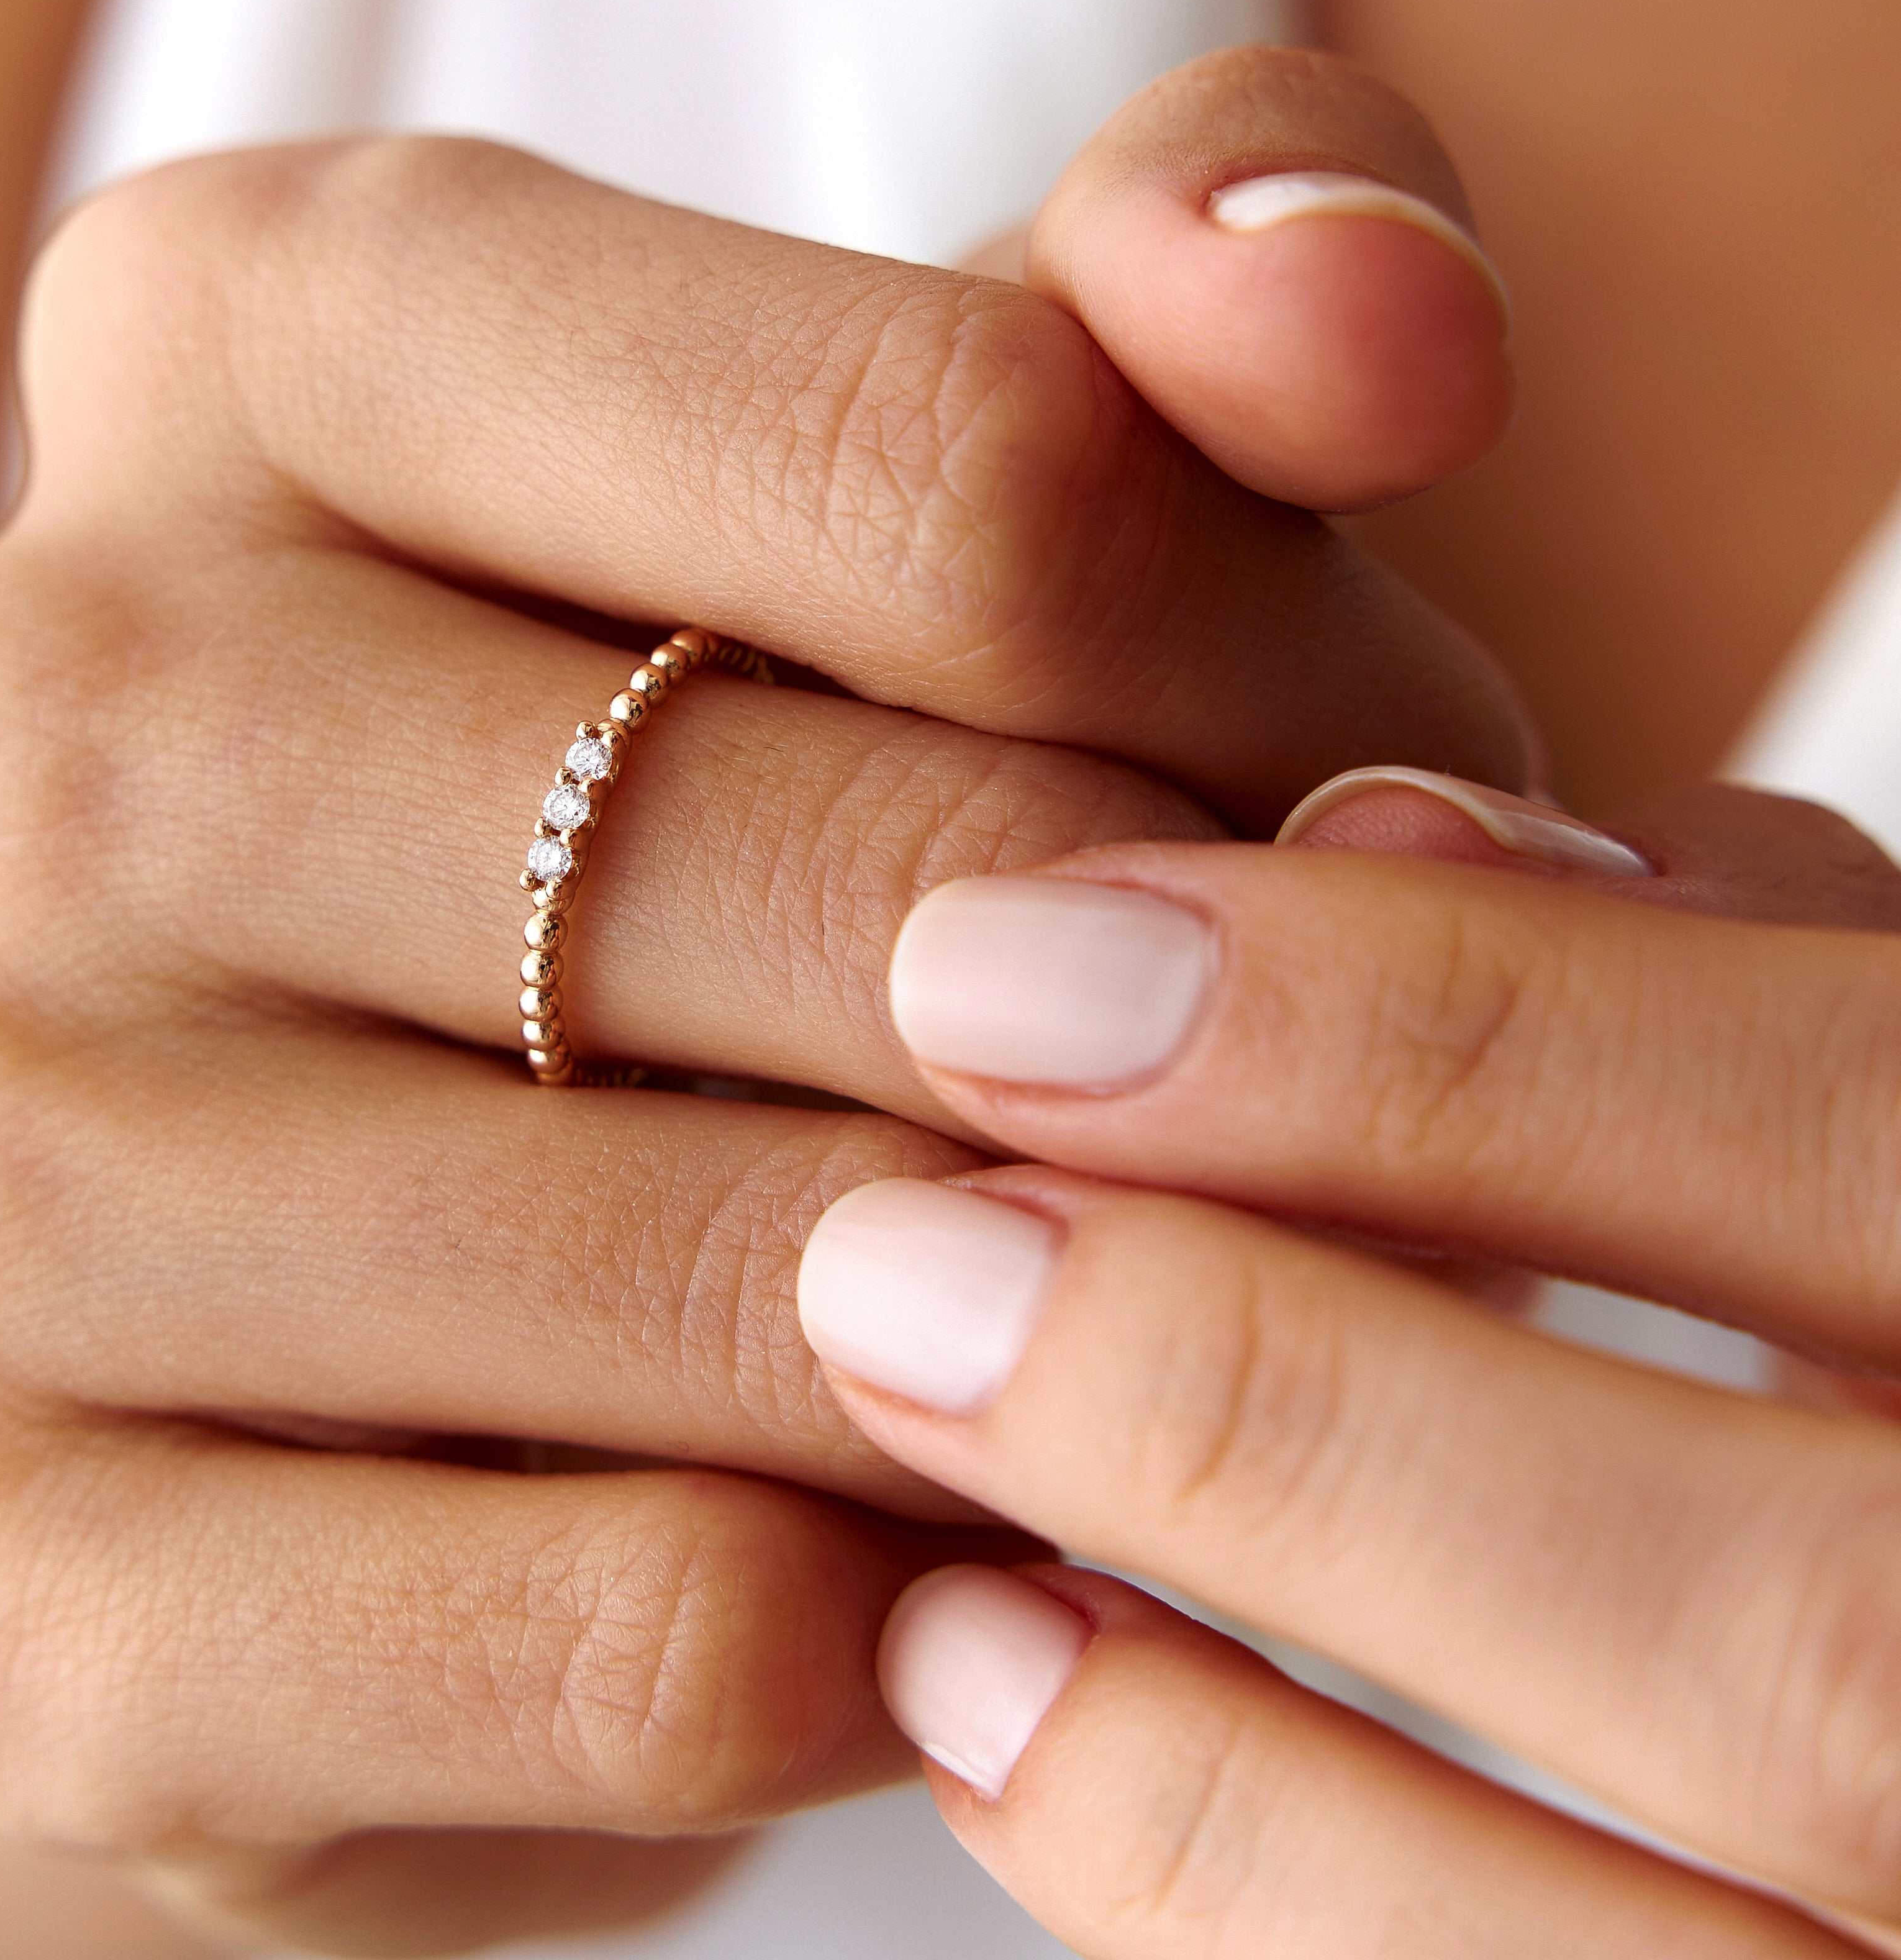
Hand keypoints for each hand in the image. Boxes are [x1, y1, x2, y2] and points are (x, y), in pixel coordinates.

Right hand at [0, 47, 1522, 1952]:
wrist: (306, 1280)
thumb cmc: (694, 805)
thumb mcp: (935, 475)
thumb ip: (1185, 289)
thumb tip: (1385, 315)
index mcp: (235, 319)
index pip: (975, 455)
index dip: (1293, 671)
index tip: (1374, 799)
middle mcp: (22, 694)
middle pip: (882, 879)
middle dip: (1212, 1028)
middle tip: (1307, 1107)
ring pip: (776, 1292)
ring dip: (1072, 1345)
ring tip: (1128, 1312)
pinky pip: (651, 1642)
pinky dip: (892, 1626)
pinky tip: (923, 1544)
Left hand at [800, 771, 1900, 1954]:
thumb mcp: (1897, 1076)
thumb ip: (1714, 971)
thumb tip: (1367, 839)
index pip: (1872, 1126)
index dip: (1430, 1040)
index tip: (1003, 966)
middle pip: (1812, 1622)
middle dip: (1275, 1410)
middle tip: (891, 1270)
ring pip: (1728, 1902)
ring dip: (1237, 1768)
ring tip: (932, 1592)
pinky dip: (1264, 1917)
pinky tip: (1018, 1754)